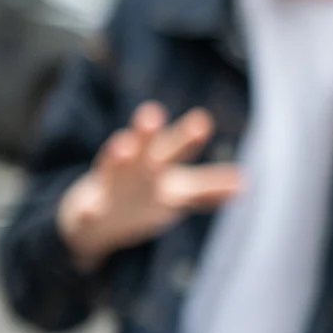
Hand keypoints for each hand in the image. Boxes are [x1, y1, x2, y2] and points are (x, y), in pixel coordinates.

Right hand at [55, 103, 240, 270]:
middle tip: (154, 113)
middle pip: (146, 149)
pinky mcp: (91, 209)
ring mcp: (112, 187)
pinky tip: (89, 209)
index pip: (176, 148)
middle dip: (152, 133)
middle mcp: (137, 170)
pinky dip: (89, 210)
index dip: (188, 138)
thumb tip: (243, 185)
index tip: (202, 121)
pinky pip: (89, 211)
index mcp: (158, 165)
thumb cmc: (139, 196)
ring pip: (115, 168)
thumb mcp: (175, 194)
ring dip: (119, 155)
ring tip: (124, 146)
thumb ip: (206, 190)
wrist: (92, 219)